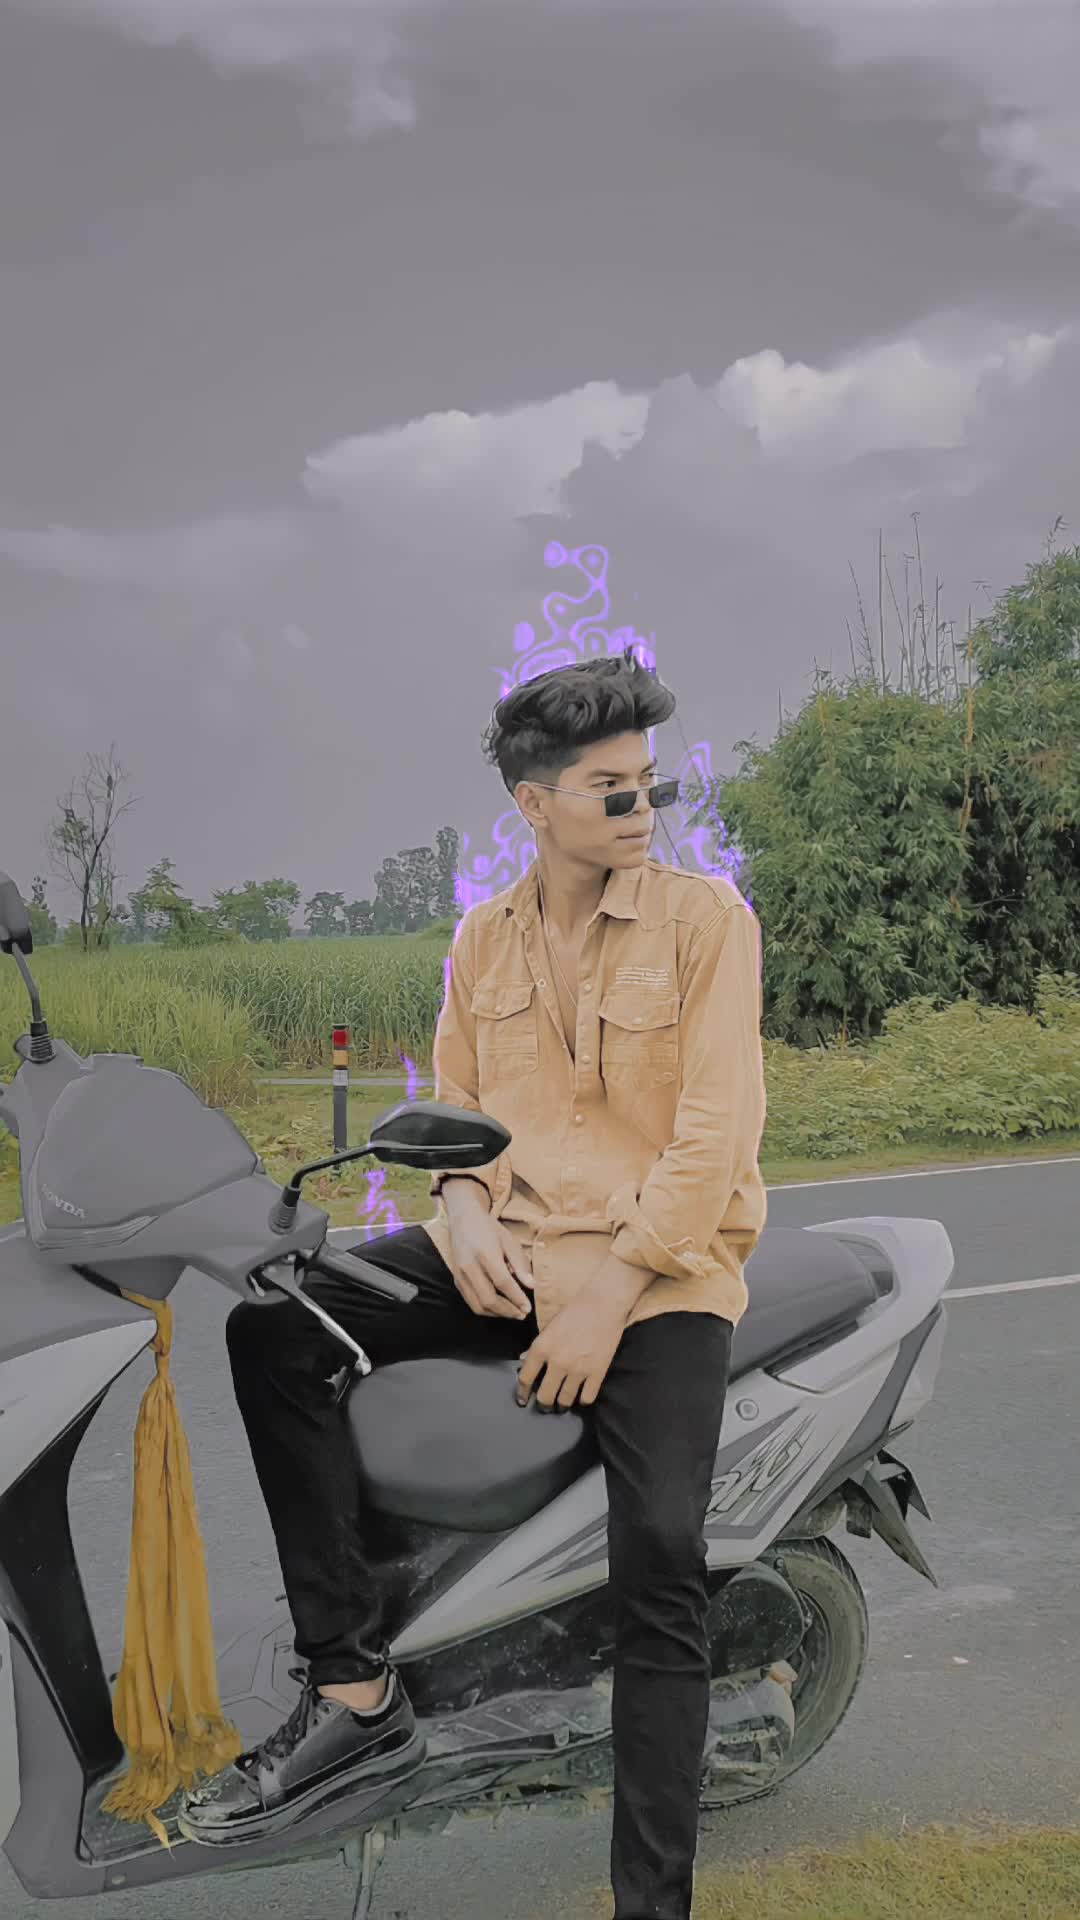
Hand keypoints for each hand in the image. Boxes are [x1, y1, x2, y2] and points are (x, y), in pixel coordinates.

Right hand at [445, 1189, 532, 1320]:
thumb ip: (520, 1264)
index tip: (528, 1307)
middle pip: (488, 1299)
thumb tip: (531, 1285)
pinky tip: (498, 1307)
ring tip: (512, 1313)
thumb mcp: (509, 1241)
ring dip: (497, 1314)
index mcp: (485, 1254)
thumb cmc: (489, 1229)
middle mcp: (470, 1267)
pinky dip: (486, 1309)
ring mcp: (460, 1275)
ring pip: (478, 1305)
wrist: (463, 1219)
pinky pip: (471, 1301)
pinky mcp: (457, 1280)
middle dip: (507, 1311)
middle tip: (522, 1314)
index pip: (502, 1283)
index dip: (517, 1298)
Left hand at [516, 1292, 625, 1411]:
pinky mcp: (597, 1373)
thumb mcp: (550, 1327)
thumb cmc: (575, 1311)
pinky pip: (586, 1399)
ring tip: (563, 1403)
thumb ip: (537, 1347)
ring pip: (565, 1401)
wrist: (604, 1304)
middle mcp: (557, 1362)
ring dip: (562, 1405)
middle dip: (544, 1404)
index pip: (525, 1379)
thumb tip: (524, 1362)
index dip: (522, 1393)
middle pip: (545, 1397)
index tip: (523, 1400)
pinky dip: (582, 1400)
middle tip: (546, 1404)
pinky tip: (581, 1395)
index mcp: (542, 1348)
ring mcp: (578, 1370)